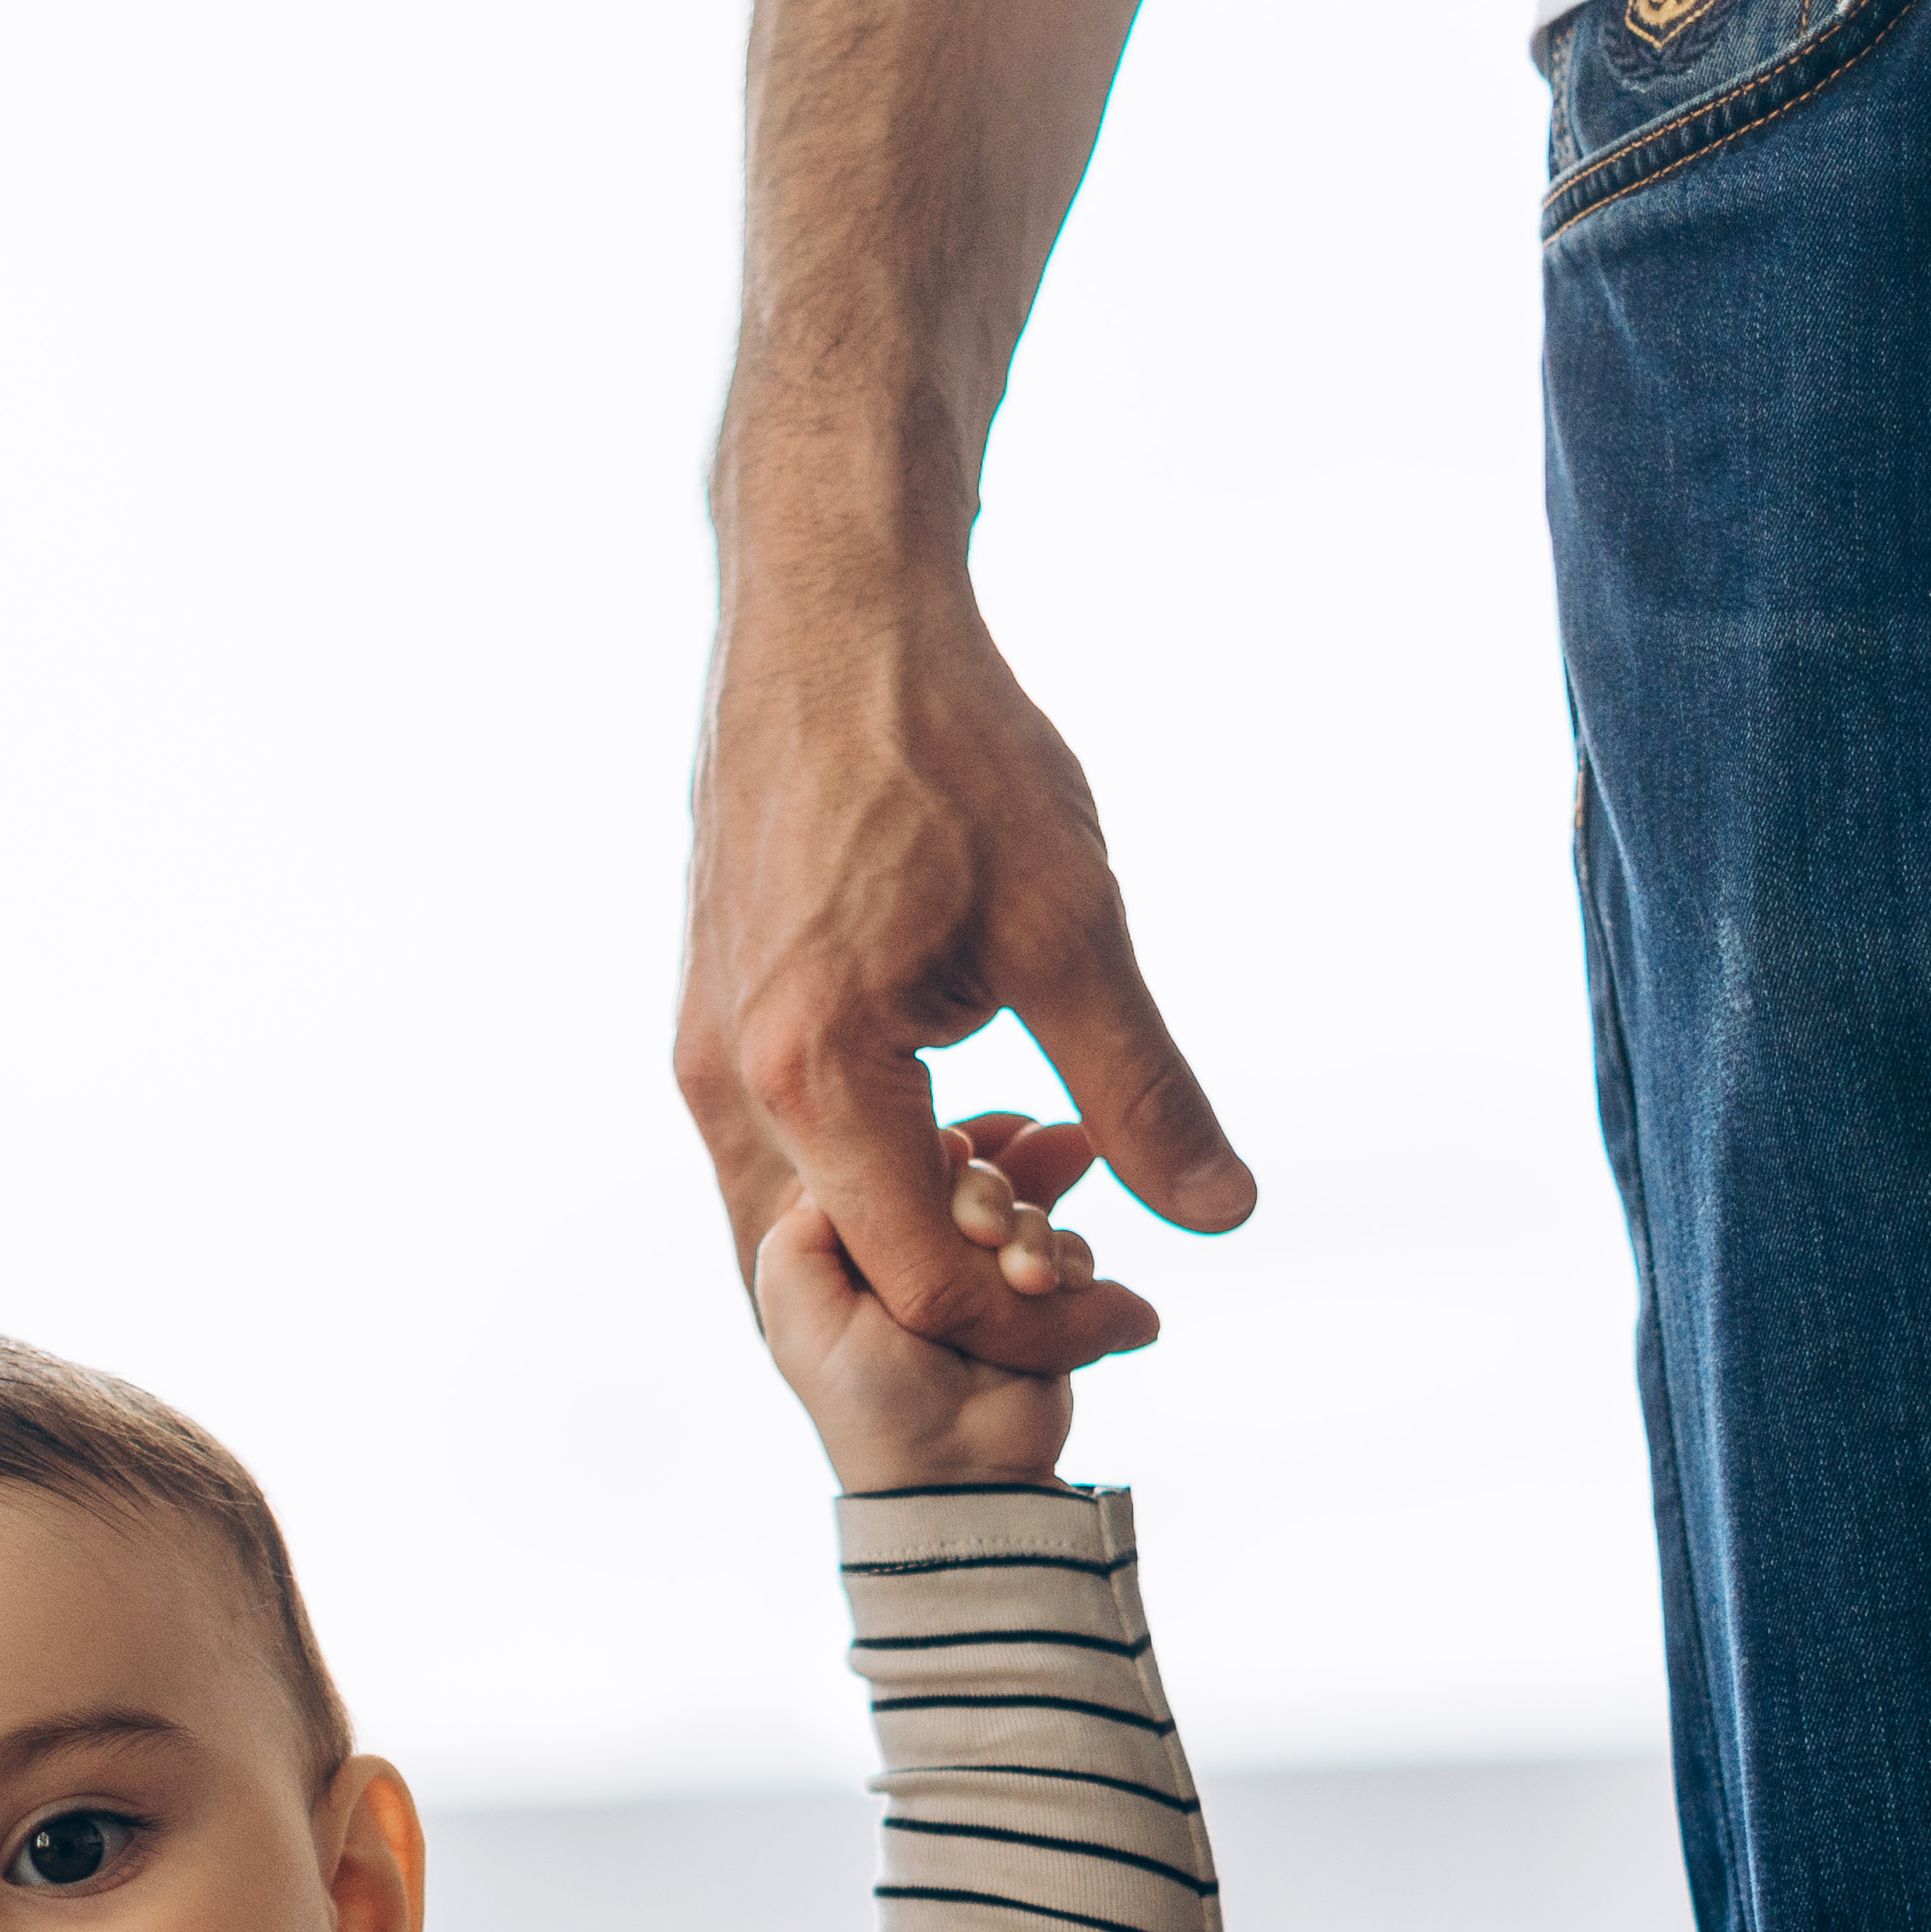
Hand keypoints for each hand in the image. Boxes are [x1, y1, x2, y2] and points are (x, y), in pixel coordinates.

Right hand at [677, 578, 1251, 1378]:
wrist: (835, 611)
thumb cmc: (948, 746)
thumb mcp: (1073, 925)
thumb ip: (1141, 1086)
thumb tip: (1223, 1213)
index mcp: (810, 1078)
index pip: (922, 1283)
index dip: (1036, 1320)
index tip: (1133, 1305)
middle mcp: (730, 1087)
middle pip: (837, 1287)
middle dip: (965, 1307)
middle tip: (1086, 1272)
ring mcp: (706, 1056)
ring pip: (801, 1232)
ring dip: (917, 1247)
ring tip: (1036, 1207)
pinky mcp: (714, 1021)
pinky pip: (784, 1161)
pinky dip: (875, 1186)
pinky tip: (969, 1142)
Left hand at [760, 1115, 1103, 1489]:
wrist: (957, 1476)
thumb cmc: (867, 1397)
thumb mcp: (796, 1296)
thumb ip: (808, 1208)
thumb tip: (874, 1143)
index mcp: (855, 1240)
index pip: (895, 1149)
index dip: (929, 1141)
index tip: (952, 1153)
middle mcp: (918, 1249)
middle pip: (971, 1169)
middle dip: (990, 1191)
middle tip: (988, 1236)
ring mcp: (983, 1277)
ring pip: (1026, 1204)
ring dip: (1035, 1232)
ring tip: (1031, 1281)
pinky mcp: (1040, 1305)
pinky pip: (1070, 1248)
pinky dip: (1072, 1260)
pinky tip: (1061, 1287)